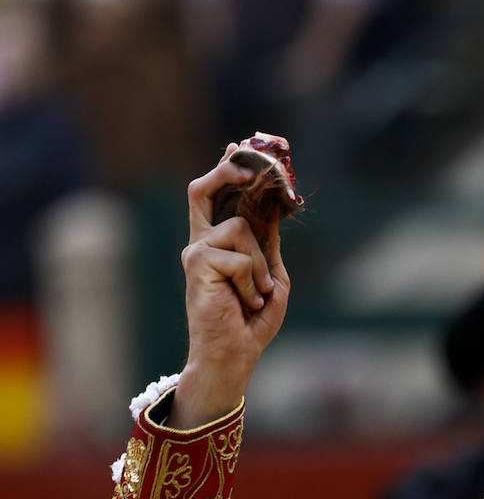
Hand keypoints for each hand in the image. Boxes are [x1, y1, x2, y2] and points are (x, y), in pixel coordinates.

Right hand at [170, 143, 290, 428]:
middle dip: (227, 171)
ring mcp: (196, 251)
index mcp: (219, 242)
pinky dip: (253, 281)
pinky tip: (245, 301)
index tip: (242, 144)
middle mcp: (201, 242)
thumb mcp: (271, 275)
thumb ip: (268, 242)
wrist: (235, 354)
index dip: (229, 168)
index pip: (218, 195)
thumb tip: (272, 206)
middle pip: (204, 190)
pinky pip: (240, 256)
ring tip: (256, 294)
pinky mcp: (196, 264)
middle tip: (248, 161)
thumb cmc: (252, 320)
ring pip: (240, 229)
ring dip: (260, 265)